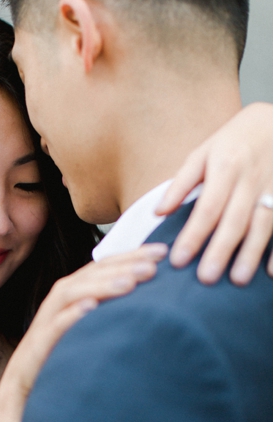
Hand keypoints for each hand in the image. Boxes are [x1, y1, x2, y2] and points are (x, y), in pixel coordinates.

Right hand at [4, 244, 168, 400]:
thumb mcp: (91, 327)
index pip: (103, 266)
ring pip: (71, 293)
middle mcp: (60, 301)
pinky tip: (90, 307)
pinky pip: (54, 325)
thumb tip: (150, 297)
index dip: (130, 256)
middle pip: (89, 274)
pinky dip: (71, 315)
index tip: (162, 252)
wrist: (26, 381)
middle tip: (153, 267)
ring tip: (130, 284)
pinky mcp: (39, 343)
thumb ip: (110, 309)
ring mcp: (48, 320)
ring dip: (101, 286)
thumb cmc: (63, 353)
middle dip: (121, 267)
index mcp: (75, 293)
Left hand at [158, 101, 272, 284]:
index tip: (178, 260)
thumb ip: (181, 184)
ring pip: (264, 224)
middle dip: (221, 250)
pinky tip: (270, 272)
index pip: (207, 208)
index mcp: (227, 168)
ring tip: (237, 280)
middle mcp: (252, 179)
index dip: (193, 235)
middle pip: (235, 220)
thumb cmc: (233, 141)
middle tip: (206, 278)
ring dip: (251, 253)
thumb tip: (158, 213)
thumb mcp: (203, 153)